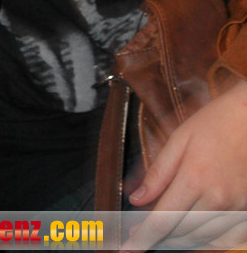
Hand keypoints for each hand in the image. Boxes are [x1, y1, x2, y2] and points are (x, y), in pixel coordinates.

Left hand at [121, 80, 246, 250]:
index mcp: (193, 179)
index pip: (162, 220)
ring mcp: (235, 207)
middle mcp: (216, 199)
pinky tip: (194, 230)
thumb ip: (158, 172)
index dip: (143, 238)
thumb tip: (136, 199)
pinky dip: (206, 238)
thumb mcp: (180, 138)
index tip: (127, 249)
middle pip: (180, 233)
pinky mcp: (246, 210)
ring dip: (180, 238)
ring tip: (165, 230)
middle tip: (141, 231)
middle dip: (158, 236)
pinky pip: (224, 237)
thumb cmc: (215, 123)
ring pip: (201, 238)